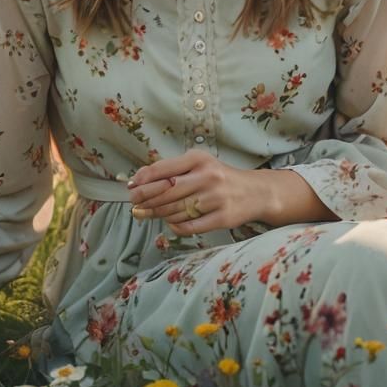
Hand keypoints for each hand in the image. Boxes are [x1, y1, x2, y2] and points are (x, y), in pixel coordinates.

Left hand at [126, 149, 270, 235]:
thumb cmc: (220, 177)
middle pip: (166, 192)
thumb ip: (172, 169)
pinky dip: (175, 226)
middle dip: (145, 199)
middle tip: (134, 204)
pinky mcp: (222, 218)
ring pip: (175, 210)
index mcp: (199, 159)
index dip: (142, 180)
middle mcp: (208, 177)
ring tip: (147, 214)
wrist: (256, 192)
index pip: (163, 169)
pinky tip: (170, 223)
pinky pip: (189, 226)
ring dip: (157, 214)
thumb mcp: (199, 164)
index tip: (131, 187)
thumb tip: (138, 179)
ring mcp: (215, 199)